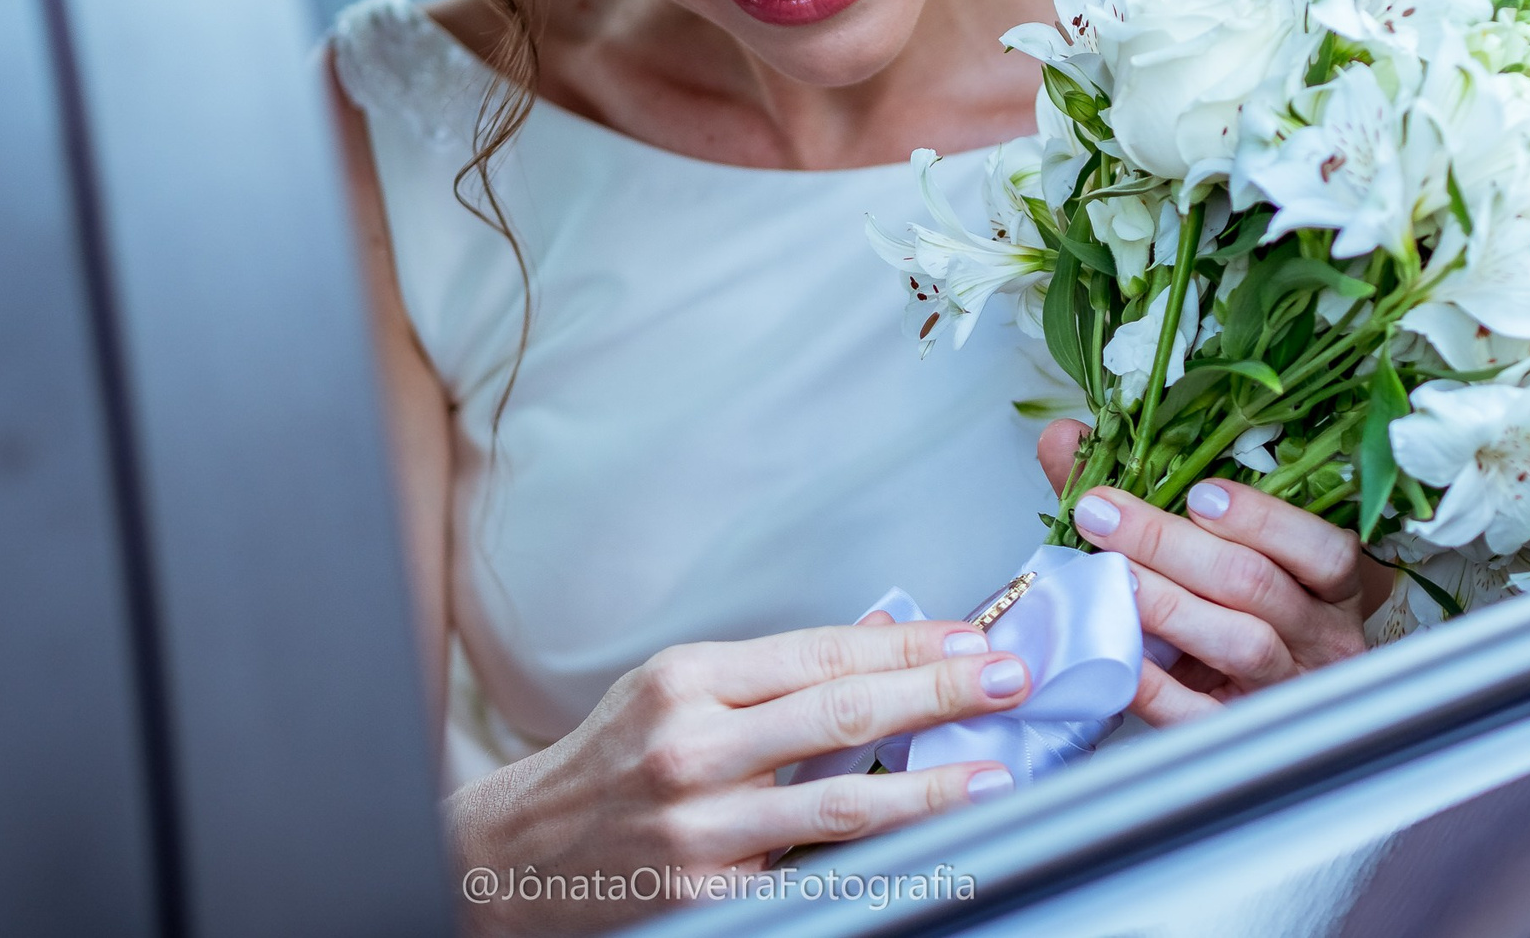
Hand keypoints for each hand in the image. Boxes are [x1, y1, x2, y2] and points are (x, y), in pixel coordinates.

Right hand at [448, 619, 1029, 933]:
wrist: (523, 854)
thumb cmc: (608, 761)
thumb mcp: (675, 689)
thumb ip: (774, 672)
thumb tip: (878, 639)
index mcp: (687, 680)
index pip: (821, 653)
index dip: (907, 644)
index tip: (972, 636)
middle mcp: (691, 745)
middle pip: (840, 714)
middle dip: (936, 692)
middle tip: (1006, 678)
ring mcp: (701, 826)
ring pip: (837, 804)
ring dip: (928, 786)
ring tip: (990, 772)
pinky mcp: (710, 893)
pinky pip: (811, 872)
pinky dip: (878, 859)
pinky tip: (931, 847)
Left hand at [1040, 421, 1389, 725]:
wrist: (1229, 698)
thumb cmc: (1221, 603)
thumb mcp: (1197, 541)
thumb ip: (1136, 489)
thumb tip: (1064, 437)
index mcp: (1327, 586)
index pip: (1325, 550)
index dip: (1263, 519)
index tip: (1198, 493)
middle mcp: (1320, 639)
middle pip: (1257, 584)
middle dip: (1172, 544)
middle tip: (1103, 514)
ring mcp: (1285, 691)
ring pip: (1241, 642)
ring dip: (1167, 603)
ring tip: (1110, 574)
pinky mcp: (1238, 733)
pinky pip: (1200, 712)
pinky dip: (1155, 682)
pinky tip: (1116, 649)